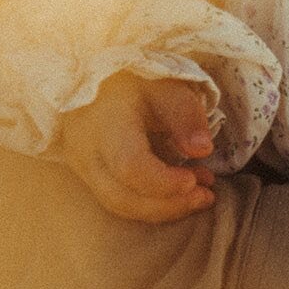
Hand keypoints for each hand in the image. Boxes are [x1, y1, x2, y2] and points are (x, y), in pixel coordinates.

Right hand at [58, 72, 215, 222]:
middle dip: (169, 205)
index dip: (165, 182)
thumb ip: (186, 117)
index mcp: (105, 124)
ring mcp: (82, 167)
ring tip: (201, 195)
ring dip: (164, 208)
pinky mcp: (88, 175)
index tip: (195, 180)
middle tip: (206, 196)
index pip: (130, 166)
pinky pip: (118, 198)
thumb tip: (203, 150)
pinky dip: (152, 202)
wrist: (101, 80)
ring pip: (119, 204)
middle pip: (122, 197)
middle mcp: (86, 151)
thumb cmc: (137, 80)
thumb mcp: (167, 88)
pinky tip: (182, 192)